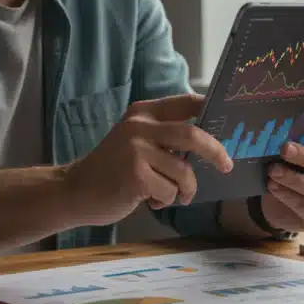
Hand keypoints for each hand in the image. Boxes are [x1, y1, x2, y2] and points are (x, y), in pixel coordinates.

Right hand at [60, 93, 233, 225]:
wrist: (75, 191)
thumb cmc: (112, 170)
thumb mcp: (135, 140)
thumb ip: (164, 136)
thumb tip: (209, 142)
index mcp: (143, 112)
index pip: (186, 102)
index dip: (210, 109)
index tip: (228, 121)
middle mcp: (139, 125)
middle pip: (193, 134)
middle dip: (215, 152)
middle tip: (226, 165)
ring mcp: (136, 149)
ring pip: (184, 171)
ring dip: (185, 190)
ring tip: (172, 196)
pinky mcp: (135, 175)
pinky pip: (170, 191)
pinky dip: (166, 201)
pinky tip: (150, 200)